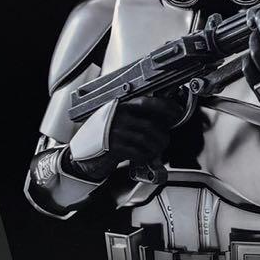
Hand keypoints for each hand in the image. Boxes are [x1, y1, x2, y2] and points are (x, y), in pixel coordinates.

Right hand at [66, 95, 183, 181]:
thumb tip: (163, 120)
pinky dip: (145, 156)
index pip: (146, 102)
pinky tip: (144, 157)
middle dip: (162, 135)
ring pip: (146, 139)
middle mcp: (117, 116)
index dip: (165, 107)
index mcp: (119, 105)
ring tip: (157, 149)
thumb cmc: (103, 137)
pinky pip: (138, 152)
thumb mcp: (117, 121)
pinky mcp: (113, 147)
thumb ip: (135, 117)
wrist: (83, 155)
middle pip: (150, 125)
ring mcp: (115, 131)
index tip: (177, 112)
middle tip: (165, 140)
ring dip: (156, 147)